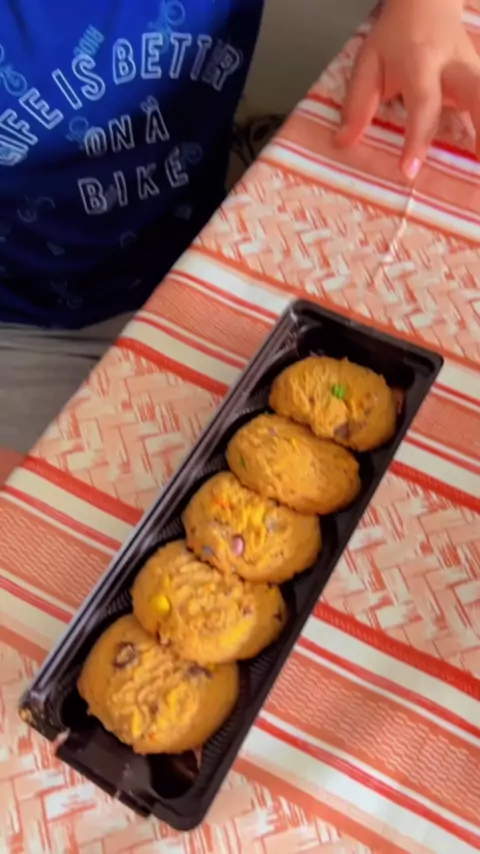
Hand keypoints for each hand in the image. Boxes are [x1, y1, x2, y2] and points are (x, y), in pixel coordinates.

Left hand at [337, 0, 479, 178]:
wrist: (426, 3)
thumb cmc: (395, 39)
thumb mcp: (369, 63)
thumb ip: (357, 104)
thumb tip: (344, 143)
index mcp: (421, 63)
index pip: (422, 104)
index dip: (417, 139)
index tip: (410, 170)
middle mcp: (454, 66)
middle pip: (478, 95)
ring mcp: (474, 70)